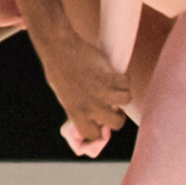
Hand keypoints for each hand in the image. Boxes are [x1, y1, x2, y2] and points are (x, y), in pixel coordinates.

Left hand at [35, 31, 133, 156]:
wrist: (59, 48)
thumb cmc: (59, 71)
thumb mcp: (65, 97)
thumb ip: (80, 111)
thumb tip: (98, 120)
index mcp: (77, 114)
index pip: (94, 136)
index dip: (99, 130)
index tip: (101, 122)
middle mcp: (92, 107)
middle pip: (117, 123)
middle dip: (118, 116)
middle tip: (113, 106)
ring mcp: (103, 91)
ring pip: (126, 100)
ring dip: (122, 94)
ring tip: (114, 87)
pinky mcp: (111, 76)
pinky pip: (126, 82)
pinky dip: (123, 78)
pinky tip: (114, 75)